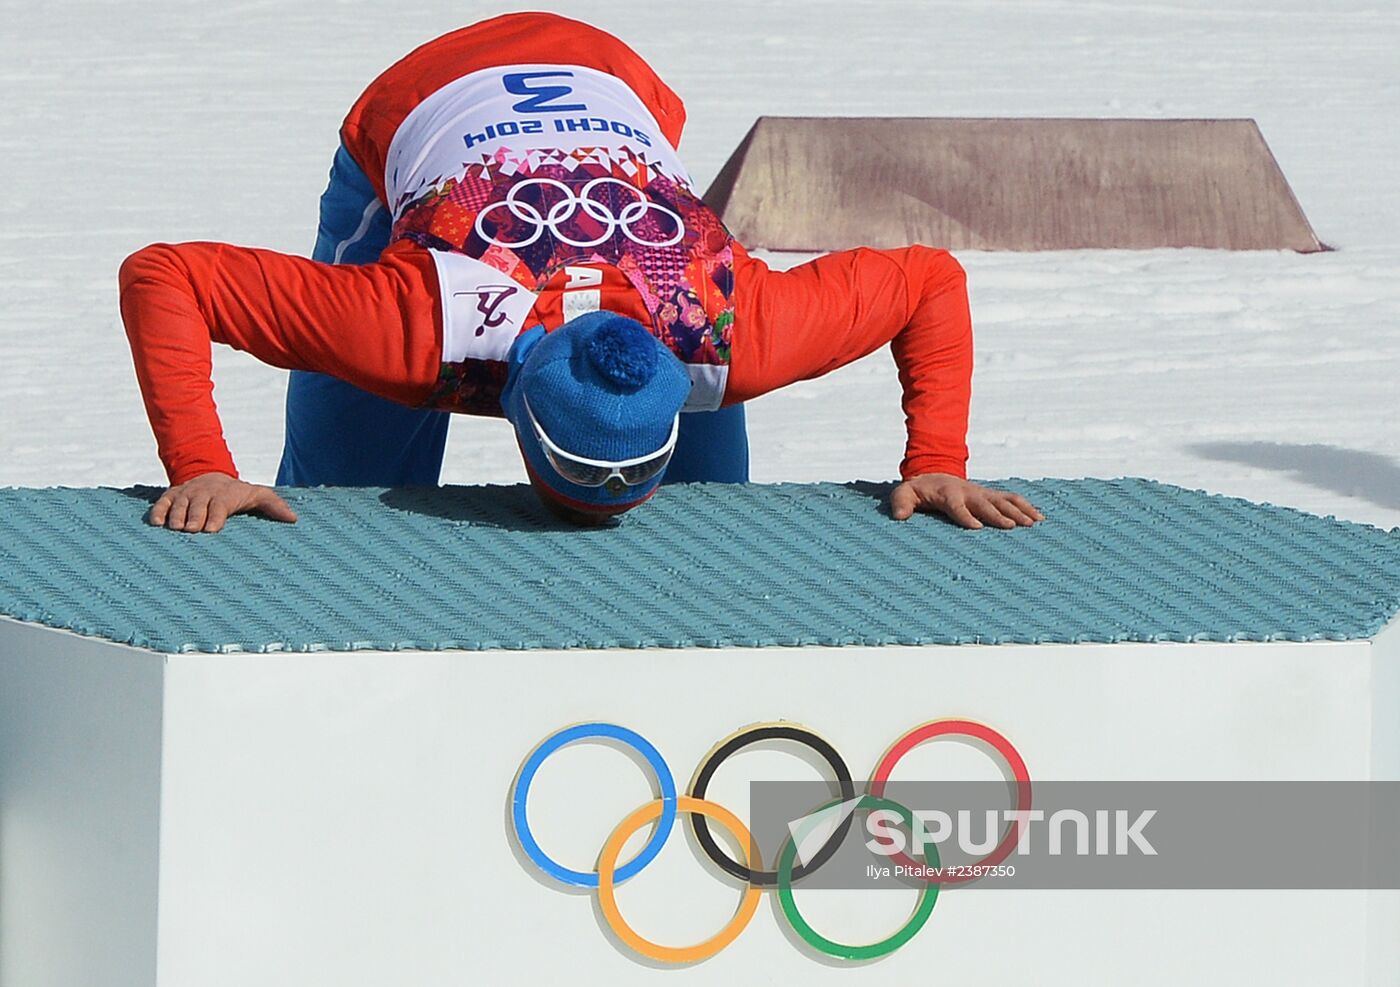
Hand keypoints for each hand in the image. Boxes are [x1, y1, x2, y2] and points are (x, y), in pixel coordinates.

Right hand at [148, 472, 297, 532]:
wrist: (211, 476)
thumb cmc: (238, 493)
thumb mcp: (258, 496)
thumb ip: (274, 506)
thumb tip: (294, 519)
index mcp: (224, 495)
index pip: (219, 506)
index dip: (215, 516)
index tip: (211, 529)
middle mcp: (204, 493)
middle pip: (197, 506)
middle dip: (194, 517)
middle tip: (191, 530)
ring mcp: (186, 494)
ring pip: (178, 504)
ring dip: (175, 516)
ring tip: (175, 529)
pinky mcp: (171, 495)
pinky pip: (161, 503)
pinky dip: (158, 512)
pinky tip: (156, 523)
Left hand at [889, 473, 1043, 528]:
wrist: (933, 474)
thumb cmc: (918, 491)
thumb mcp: (904, 494)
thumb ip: (901, 503)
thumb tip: (899, 516)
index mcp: (947, 494)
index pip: (956, 506)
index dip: (965, 516)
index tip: (976, 528)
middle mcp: (968, 492)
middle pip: (985, 504)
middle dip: (998, 515)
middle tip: (1012, 527)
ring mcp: (982, 493)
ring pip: (1004, 500)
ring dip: (1019, 511)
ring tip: (1034, 524)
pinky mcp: (991, 495)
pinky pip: (1011, 499)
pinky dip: (1027, 506)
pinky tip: (1040, 519)